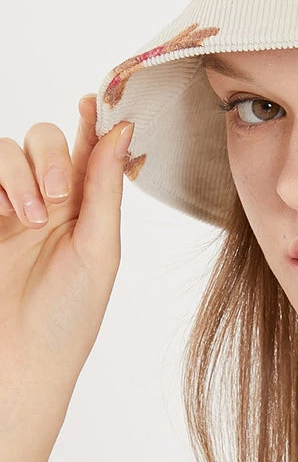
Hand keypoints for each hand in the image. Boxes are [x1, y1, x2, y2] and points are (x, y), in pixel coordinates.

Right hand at [0, 95, 133, 394]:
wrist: (20, 360)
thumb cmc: (68, 318)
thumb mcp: (99, 249)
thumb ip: (105, 187)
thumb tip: (123, 129)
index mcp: (87, 209)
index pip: (89, 149)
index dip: (92, 120)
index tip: (94, 100)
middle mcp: (48, 202)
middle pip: (44, 140)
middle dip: (51, 157)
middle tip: (58, 196)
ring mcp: (9, 208)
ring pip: (7, 151)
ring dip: (20, 173)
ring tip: (29, 217)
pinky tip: (6, 211)